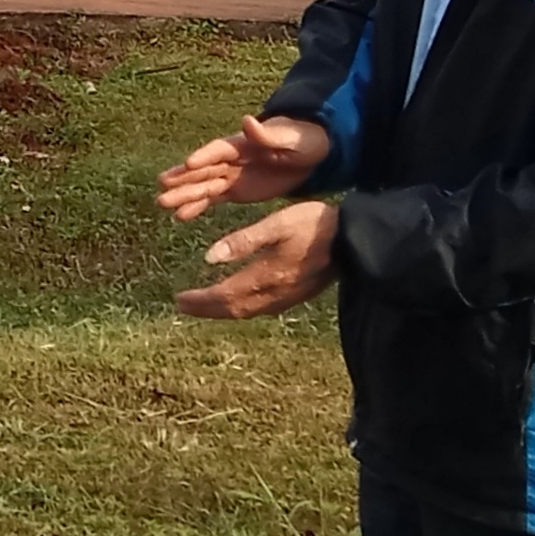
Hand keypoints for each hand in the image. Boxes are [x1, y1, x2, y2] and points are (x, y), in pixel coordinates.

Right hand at [155, 113, 330, 221]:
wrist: (313, 153)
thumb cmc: (303, 140)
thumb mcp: (291, 138)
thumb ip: (268, 135)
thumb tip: (247, 120)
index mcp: (242, 143)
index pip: (219, 149)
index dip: (204, 156)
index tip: (188, 164)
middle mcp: (230, 158)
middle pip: (204, 169)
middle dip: (183, 177)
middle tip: (162, 186)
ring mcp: (231, 175)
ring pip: (203, 185)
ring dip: (183, 194)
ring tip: (162, 204)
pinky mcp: (235, 190)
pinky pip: (212, 199)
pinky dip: (196, 206)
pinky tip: (180, 216)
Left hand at [174, 198, 340, 318]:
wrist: (355, 239)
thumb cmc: (315, 224)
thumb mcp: (276, 224)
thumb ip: (243, 241)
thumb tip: (209, 257)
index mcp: (267, 275)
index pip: (225, 295)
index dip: (201, 300)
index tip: (179, 299)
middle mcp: (276, 293)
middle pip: (234, 309)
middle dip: (206, 309)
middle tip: (183, 306)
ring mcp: (289, 297)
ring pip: (249, 311)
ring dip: (223, 311)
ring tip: (203, 306)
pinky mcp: (298, 294)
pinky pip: (263, 309)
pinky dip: (243, 308)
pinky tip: (238, 302)